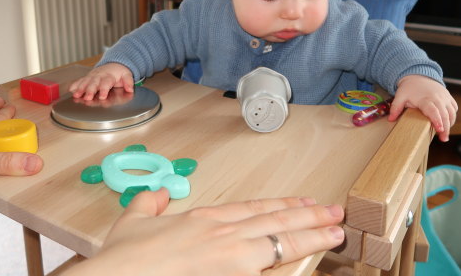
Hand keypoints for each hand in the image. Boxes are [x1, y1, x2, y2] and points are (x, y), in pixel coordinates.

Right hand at [66, 189, 344, 275]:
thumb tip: (158, 192)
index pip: (252, 208)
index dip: (280, 205)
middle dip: (308, 216)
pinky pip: (270, 271)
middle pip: (275, 222)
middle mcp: (223, 234)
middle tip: (335, 212)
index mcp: (204, 219)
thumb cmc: (124, 258)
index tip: (301, 202)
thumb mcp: (132, 220)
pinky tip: (311, 262)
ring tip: (336, 232)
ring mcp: (231, 258)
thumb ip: (149, 202)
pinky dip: (292, 266)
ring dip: (312, 236)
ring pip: (281, 242)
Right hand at [68, 63, 133, 100]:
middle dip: (89, 90)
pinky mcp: (88, 77)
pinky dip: (75, 84)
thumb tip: (130, 89)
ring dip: (80, 88)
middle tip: (87, 98)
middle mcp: (99, 76)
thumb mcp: (127, 75)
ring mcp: (92, 76)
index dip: (104, 89)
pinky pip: (80, 80)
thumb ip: (129, 82)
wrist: (114, 63)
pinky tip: (71, 90)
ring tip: (76, 95)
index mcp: (109, 76)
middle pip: (93, 83)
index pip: (106, 83)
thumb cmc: (120, 72)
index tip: (102, 96)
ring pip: (85, 82)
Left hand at [388, 75, 457, 141]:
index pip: (433, 111)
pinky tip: (448, 123)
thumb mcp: (400, 96)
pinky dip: (452, 116)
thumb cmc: (410, 88)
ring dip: (450, 123)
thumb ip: (396, 108)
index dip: (437, 121)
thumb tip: (391, 119)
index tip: (440, 130)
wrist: (418, 76)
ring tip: (445, 134)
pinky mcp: (448, 97)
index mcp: (425, 99)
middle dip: (446, 128)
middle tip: (443, 138)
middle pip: (445, 114)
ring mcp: (444, 97)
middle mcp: (437, 98)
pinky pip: (454, 108)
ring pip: (451, 112)